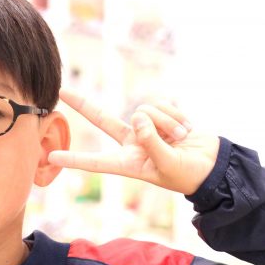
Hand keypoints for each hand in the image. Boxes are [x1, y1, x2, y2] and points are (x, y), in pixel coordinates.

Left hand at [48, 89, 219, 195]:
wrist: (213, 165)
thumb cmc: (189, 174)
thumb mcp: (168, 164)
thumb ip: (152, 142)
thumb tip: (138, 117)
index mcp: (129, 163)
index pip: (96, 161)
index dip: (75, 158)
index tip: (51, 155)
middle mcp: (133, 143)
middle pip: (102, 120)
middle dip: (84, 105)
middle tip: (63, 91)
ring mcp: (146, 128)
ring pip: (143, 110)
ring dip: (166, 121)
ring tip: (180, 138)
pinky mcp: (161, 115)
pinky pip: (161, 103)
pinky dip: (175, 114)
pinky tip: (185, 128)